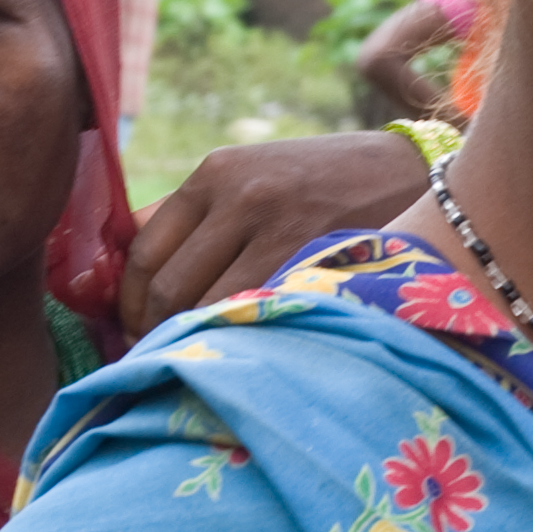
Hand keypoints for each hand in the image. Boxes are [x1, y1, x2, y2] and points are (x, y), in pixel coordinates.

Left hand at [121, 132, 430, 333]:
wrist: (406, 172)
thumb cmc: (318, 184)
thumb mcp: (252, 178)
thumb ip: (194, 218)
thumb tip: (126, 272)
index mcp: (214, 173)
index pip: (146, 253)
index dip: (130, 304)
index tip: (135, 331)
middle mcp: (240, 196)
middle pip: (169, 288)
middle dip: (155, 332)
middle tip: (161, 356)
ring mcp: (279, 230)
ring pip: (208, 310)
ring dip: (196, 343)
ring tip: (199, 359)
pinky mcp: (314, 261)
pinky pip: (257, 316)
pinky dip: (243, 340)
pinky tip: (245, 351)